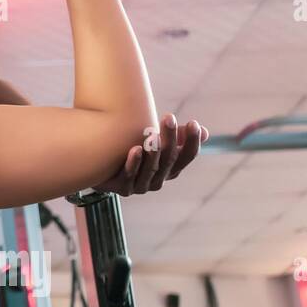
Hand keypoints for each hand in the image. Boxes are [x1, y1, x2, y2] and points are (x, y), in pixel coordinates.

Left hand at [93, 113, 209, 195]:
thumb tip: (204, 131)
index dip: (192, 141)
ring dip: (153, 152)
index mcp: (171, 169)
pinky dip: (133, 164)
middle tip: (169, 117)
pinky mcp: (122, 188)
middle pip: (169, 160)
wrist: (101, 166)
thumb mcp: (156, 142)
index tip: (194, 123)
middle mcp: (159, 180)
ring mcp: (141, 186)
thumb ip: (178, 137)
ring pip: (151, 169)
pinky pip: (129, 177)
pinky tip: (135, 149)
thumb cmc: (133, 150)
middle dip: (171, 138)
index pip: (187, 156)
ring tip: (153, 134)